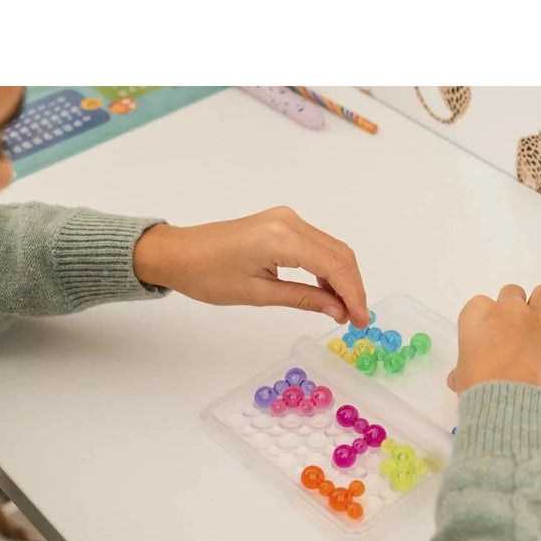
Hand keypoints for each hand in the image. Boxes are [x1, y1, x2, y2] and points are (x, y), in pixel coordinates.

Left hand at [132, 206, 369, 326]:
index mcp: (283, 238)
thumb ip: (304, 299)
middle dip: (354, 287)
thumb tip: (339, 311)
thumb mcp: (258, 294)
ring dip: (343, 278)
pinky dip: (328, 268)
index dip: (354, 295)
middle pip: (339, 254)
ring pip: (332, 248)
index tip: (362, 322)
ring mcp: (287, 218)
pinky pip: (317, 245)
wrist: (178, 253)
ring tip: (345, 311)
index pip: (334, 266)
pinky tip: (328, 292)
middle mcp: (290, 221)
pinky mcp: (282, 222)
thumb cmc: (208, 276)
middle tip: (358, 320)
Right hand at [446, 285, 540, 396]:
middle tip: (511, 335)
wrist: (512, 405)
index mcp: (479, 315)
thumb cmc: (479, 388)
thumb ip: (462, 371)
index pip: (479, 305)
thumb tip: (459, 378)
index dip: (484, 323)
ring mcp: (538, 320)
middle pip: (511, 294)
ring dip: (540, 307)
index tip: (485, 340)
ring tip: (537, 329)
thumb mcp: (462, 378)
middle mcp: (509, 310)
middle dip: (512, 311)